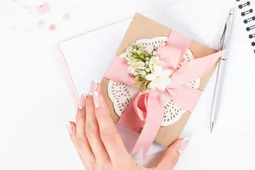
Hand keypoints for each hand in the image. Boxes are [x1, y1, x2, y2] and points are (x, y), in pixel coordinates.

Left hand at [67, 84, 188, 169]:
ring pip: (83, 141)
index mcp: (120, 165)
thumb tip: (183, 143)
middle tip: (88, 92)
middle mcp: (103, 166)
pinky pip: (79, 151)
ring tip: (79, 103)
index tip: (97, 96)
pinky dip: (74, 137)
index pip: (107, 133)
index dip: (101, 113)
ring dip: (80, 120)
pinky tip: (71, 126)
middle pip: (92, 134)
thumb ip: (169, 160)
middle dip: (89, 111)